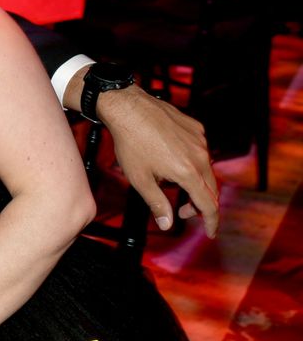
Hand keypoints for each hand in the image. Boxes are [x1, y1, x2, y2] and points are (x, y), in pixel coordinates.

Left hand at [96, 84, 219, 237]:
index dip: (211, 222)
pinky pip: (201, 150)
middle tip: (183, 210)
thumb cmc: (130, 143)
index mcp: (188, 172)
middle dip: (200, 204)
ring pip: (207, 169)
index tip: (210, 232)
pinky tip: (172, 160)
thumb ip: (157, 203)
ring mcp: (200, 140)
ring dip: (196, 182)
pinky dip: (193, 161)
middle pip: (211, 189)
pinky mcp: (196, 128)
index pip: (209, 205)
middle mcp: (200, 156)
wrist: (128, 108)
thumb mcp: (140, 179)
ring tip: (171, 183)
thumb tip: (167, 225)